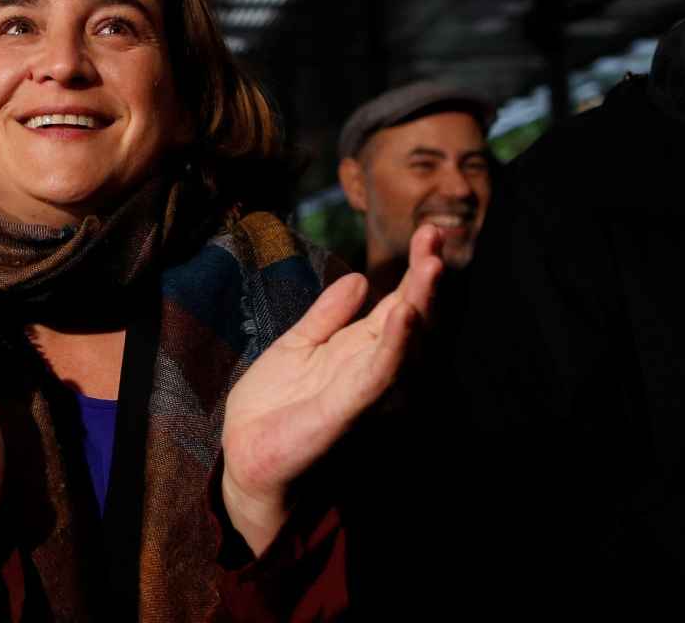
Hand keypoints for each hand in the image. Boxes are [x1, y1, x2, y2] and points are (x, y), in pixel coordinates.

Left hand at [221, 225, 444, 554]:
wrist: (247, 454)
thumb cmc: (275, 407)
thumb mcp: (298, 346)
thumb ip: (328, 315)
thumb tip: (360, 277)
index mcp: (358, 349)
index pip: (397, 303)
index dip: (414, 269)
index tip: (428, 231)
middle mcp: (369, 367)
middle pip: (409, 317)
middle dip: (425, 278)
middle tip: (438, 233)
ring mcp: (362, 389)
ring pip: (402, 342)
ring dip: (418, 303)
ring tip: (431, 266)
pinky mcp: (345, 410)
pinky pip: (376, 375)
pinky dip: (392, 345)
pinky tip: (404, 315)